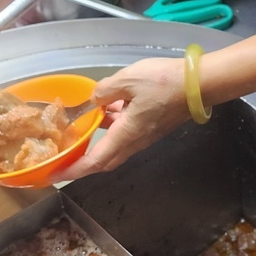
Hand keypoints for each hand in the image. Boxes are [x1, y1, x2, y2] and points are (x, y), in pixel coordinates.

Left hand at [52, 57, 191, 180]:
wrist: (199, 84)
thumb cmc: (164, 82)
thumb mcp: (127, 79)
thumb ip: (105, 91)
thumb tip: (95, 99)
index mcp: (126, 134)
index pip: (95, 161)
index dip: (73, 170)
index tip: (55, 176)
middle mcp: (135, 141)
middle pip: (105, 161)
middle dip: (83, 163)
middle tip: (64, 158)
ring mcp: (145, 136)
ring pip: (115, 147)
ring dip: (98, 142)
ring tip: (81, 128)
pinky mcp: (152, 127)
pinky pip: (126, 134)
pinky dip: (111, 128)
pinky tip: (107, 109)